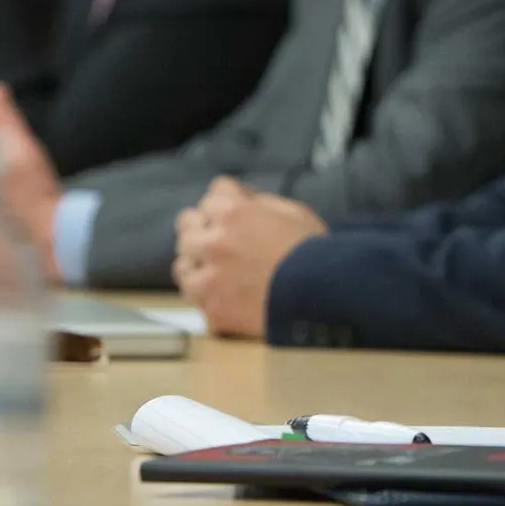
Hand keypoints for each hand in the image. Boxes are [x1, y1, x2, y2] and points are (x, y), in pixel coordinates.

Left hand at [173, 177, 325, 338]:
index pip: (211, 196)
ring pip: (182, 266)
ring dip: (196, 264)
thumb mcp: (294, 211)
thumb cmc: (314, 252)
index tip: (233, 212)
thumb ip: (259, 202)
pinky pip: (194, 300)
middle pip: (186, 226)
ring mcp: (210, 279)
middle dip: (202, 228)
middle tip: (218, 238)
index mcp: (233, 214)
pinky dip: (205, 295)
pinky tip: (221, 293)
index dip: (226, 202)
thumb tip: (240, 196)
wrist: (323, 297)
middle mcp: (214, 243)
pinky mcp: (213, 309)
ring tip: (215, 270)